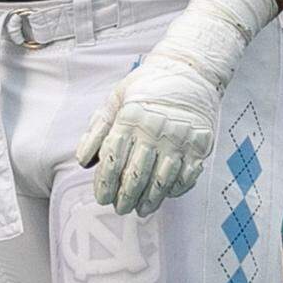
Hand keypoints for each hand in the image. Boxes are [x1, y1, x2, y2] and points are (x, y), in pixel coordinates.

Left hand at [75, 55, 220, 216]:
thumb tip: (83, 160)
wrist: (188, 73)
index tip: (101, 198)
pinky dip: (174, 190)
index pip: (112, 159)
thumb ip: (98, 129)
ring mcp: (179, 140)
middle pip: (135, 175)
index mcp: (129, 118)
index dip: (105, 183)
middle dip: (125, 197)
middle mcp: (154, 130)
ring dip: (150, 200)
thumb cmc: (146, 87)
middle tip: (120, 209)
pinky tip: (165, 195)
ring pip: (161, 181)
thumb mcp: (115, 99)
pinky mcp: (200, 146)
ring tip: (141, 210)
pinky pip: (186, 177)